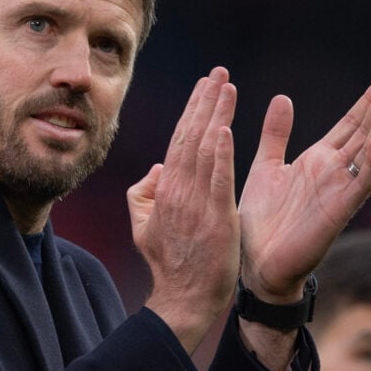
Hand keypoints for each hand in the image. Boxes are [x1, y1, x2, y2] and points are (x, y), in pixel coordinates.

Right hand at [128, 67, 240, 353]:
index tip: (205, 85)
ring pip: (205, 150)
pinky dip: (220, 154)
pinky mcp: (216, 218)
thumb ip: (144, 193)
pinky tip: (224, 129)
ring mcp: (197, 204)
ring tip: (227, 87)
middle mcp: (179, 190)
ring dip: (216, 115)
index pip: (180, 140)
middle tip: (219, 72)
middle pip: (191, 136)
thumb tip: (155, 168)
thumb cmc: (169, 263)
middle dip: (206, 101)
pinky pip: (217, 180)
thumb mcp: (143, 225)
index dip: (192, 110)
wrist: (183, 298)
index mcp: (165, 190)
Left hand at [238, 74, 370, 301]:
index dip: (364, 104)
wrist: (257, 264)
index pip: (348, 125)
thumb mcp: (266, 167)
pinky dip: (369, 163)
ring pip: (367, 155)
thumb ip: (277, 134)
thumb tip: (284, 97)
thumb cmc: (262, 221)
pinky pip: (359, 184)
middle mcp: (333, 173)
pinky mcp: (338, 211)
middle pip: (362, 134)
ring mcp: (338, 191)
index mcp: (317, 160)